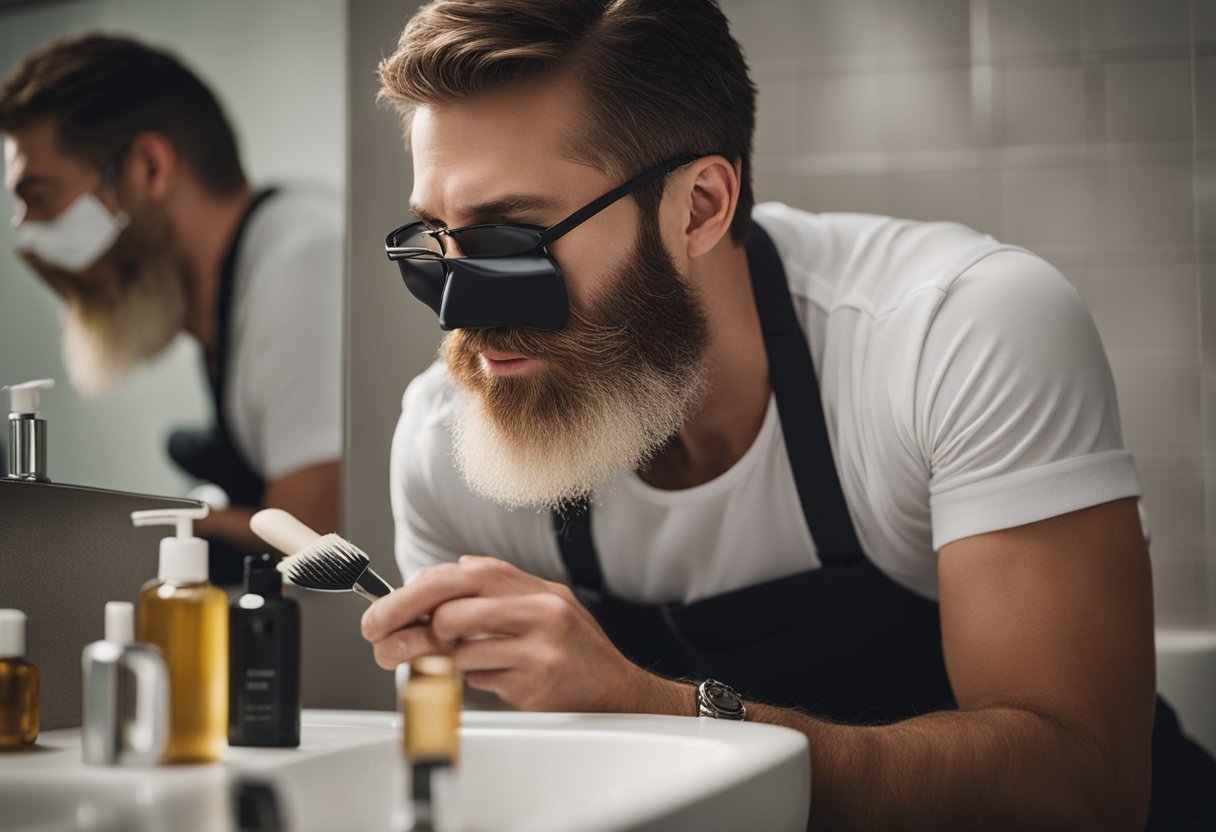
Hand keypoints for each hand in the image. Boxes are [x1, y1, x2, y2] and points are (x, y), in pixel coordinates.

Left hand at [360, 555, 673, 712]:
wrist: (618, 691)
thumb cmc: (574, 648)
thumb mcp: (542, 604)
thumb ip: (497, 589)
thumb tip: (446, 573)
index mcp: (532, 587)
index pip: (461, 575)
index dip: (413, 591)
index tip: (383, 610)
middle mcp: (538, 610)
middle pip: (452, 608)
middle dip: (407, 623)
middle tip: (380, 640)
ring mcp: (538, 647)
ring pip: (460, 651)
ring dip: (448, 662)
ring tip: (457, 663)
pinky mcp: (536, 683)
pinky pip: (481, 682)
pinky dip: (479, 682)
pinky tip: (501, 678)